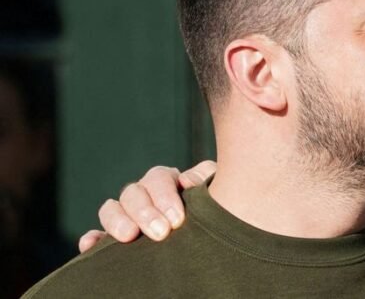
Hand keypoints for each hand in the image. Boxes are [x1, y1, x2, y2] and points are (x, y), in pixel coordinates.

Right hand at [77, 160, 216, 252]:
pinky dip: (92, 239)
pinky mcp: (114, 237)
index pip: (158, 178)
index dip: (165, 197)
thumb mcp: (215, 189)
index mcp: (167, 180)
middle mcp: (144, 194)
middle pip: (133, 193)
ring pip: (111, 209)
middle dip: (145, 212)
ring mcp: (127, 215)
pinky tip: (89, 245)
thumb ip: (205, 178)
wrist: (210, 233)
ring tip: (129, 237)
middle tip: (161, 233)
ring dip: (117, 221)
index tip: (178, 220)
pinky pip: (97, 235)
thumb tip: (187, 181)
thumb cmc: (215, 206)